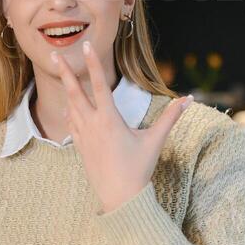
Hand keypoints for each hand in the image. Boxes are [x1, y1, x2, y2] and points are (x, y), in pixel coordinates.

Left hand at [53, 40, 190, 212]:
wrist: (121, 198)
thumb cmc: (139, 169)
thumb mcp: (155, 140)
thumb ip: (171, 117)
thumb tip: (190, 99)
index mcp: (110, 119)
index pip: (100, 85)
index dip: (93, 63)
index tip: (85, 46)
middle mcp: (93, 125)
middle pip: (75, 93)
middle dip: (65, 72)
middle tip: (54, 55)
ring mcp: (84, 137)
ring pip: (71, 107)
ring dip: (66, 90)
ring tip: (62, 75)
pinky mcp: (81, 148)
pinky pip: (72, 124)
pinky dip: (70, 112)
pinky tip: (69, 107)